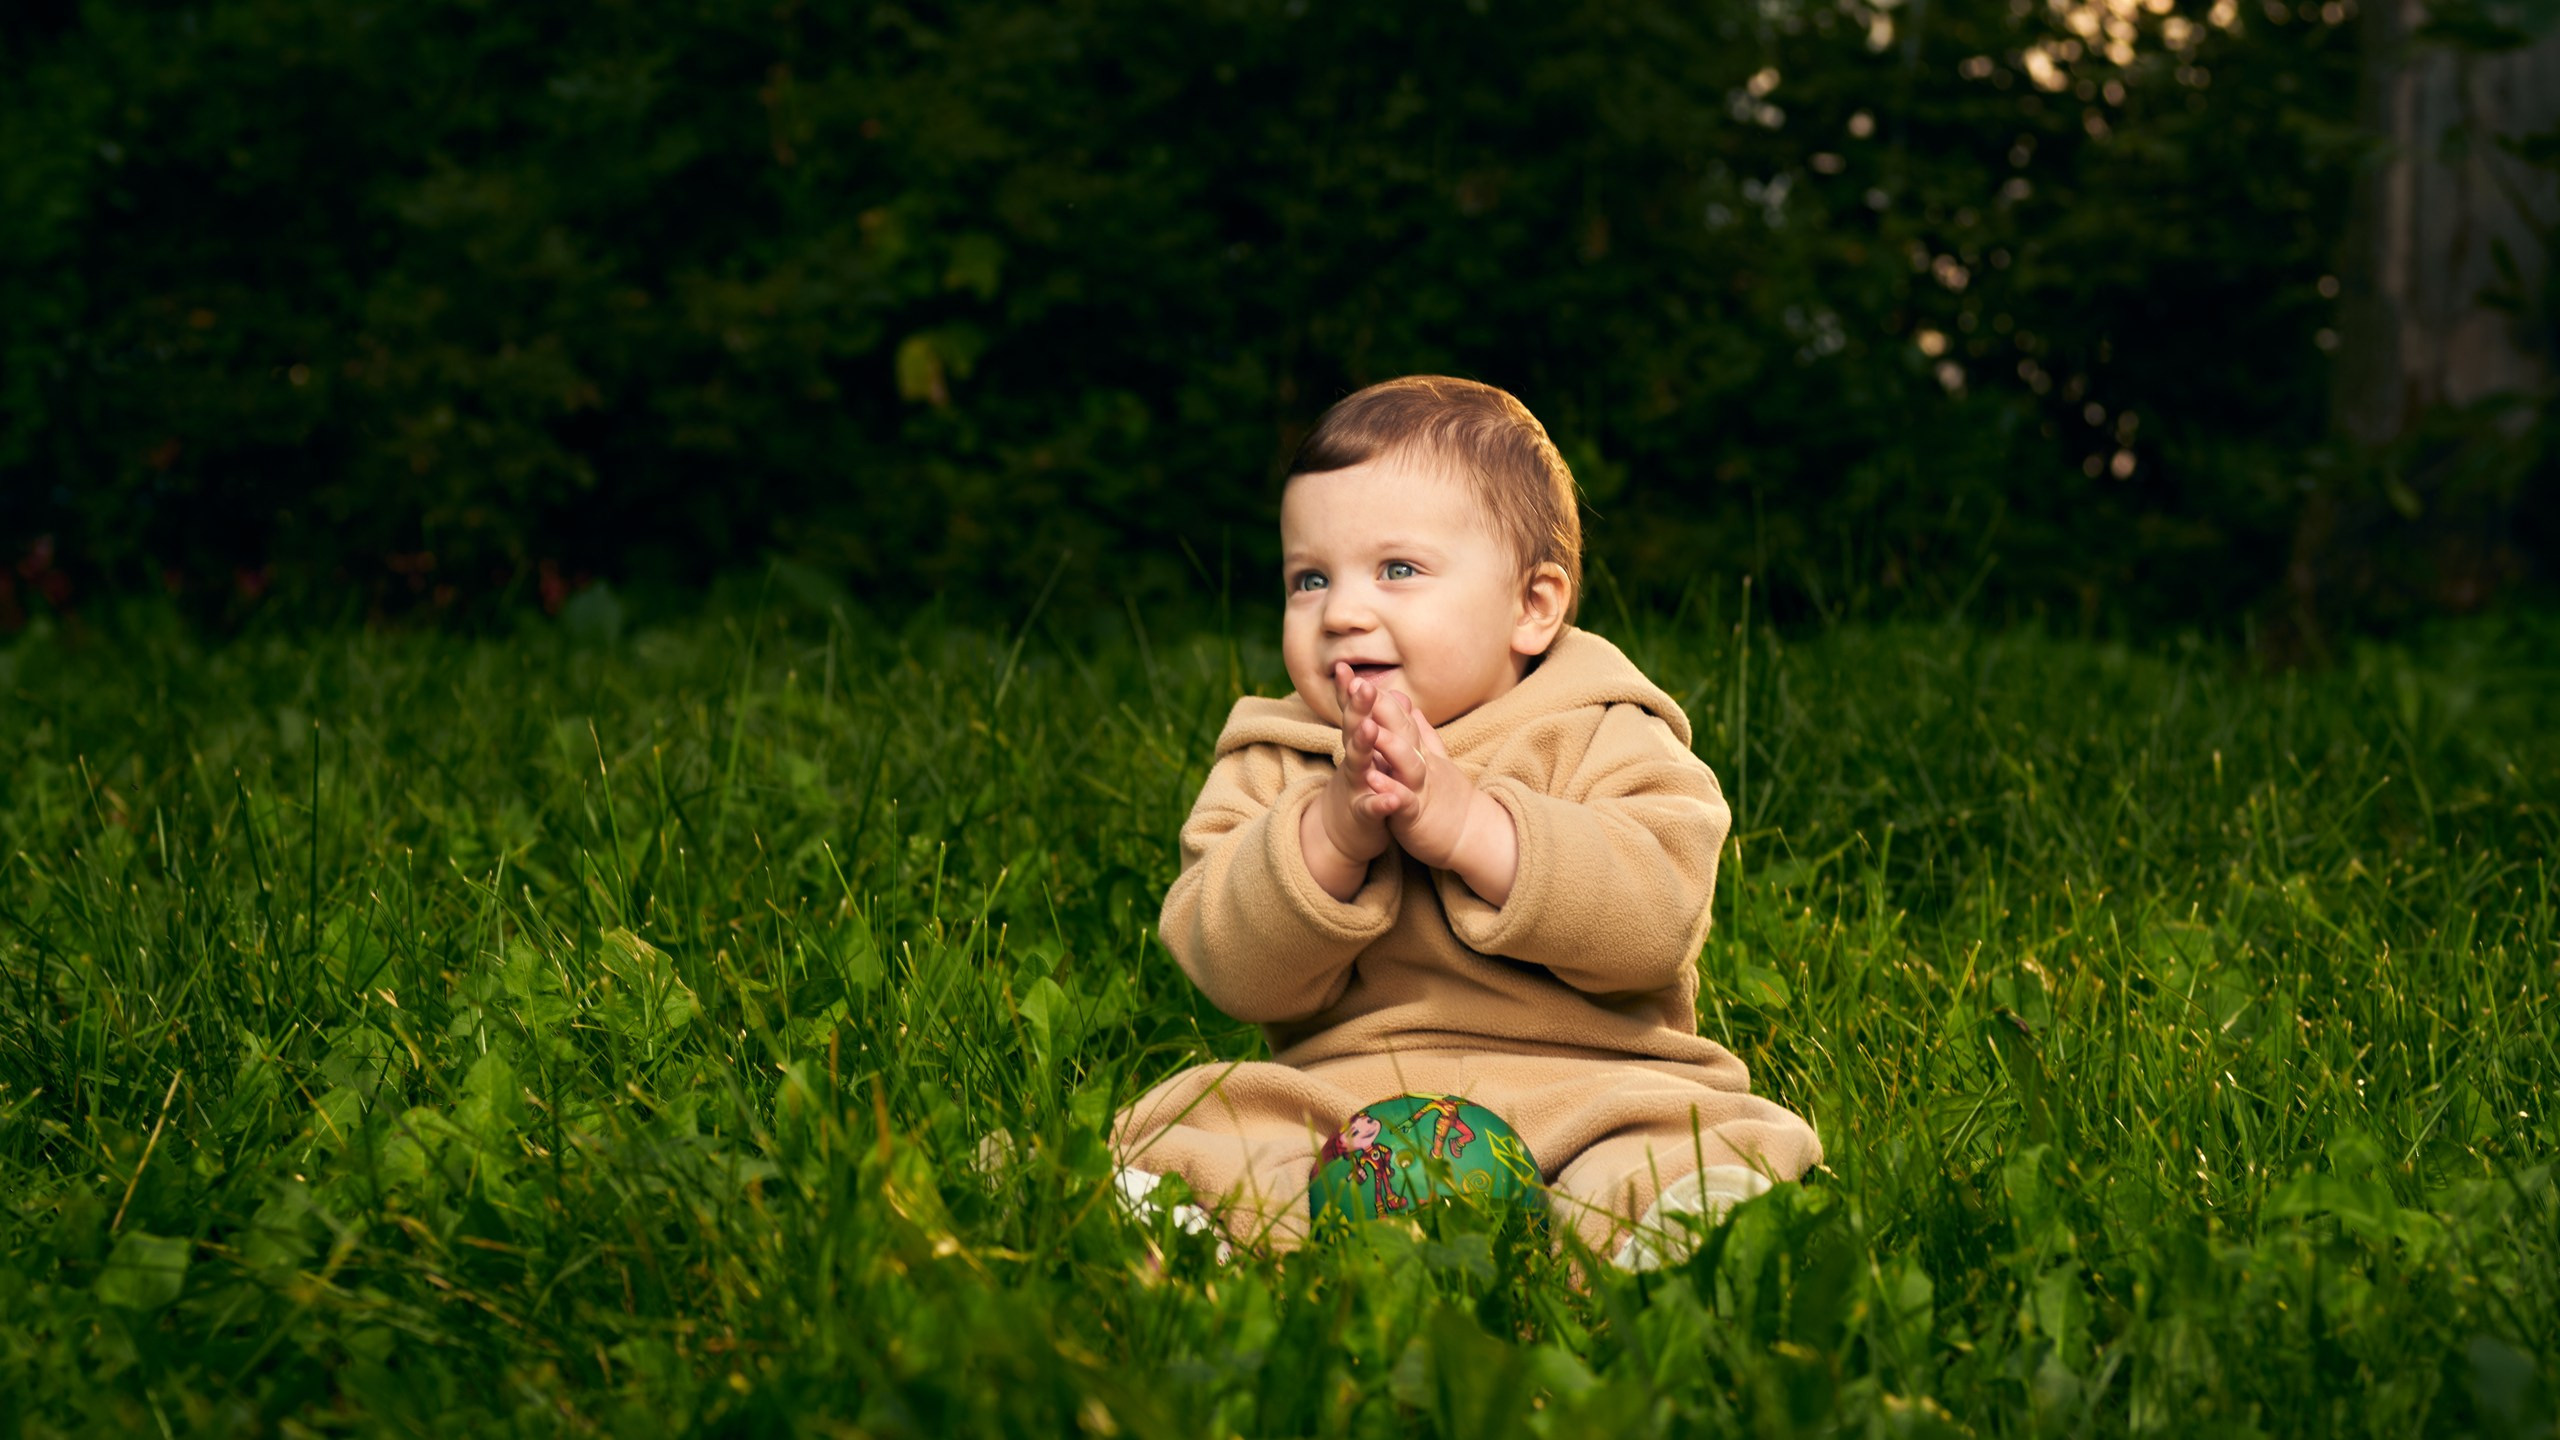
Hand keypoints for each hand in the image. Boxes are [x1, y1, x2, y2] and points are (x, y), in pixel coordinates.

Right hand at [1301, 662, 1396, 898]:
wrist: (1340, 835)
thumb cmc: (1360, 786)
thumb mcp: (1364, 753)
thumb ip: (1370, 722)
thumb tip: (1383, 691)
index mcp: (1359, 747)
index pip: (1354, 713)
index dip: (1350, 691)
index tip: (1345, 667)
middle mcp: (1355, 763)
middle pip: (1354, 731)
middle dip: (1357, 708)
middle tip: (1362, 685)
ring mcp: (1357, 788)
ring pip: (1359, 764)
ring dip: (1364, 746)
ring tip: (1370, 728)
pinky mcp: (1363, 816)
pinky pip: (1372, 808)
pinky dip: (1381, 803)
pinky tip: (1392, 799)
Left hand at [1363, 691, 1519, 904]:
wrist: (1470, 836)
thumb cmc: (1446, 798)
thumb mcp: (1433, 760)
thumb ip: (1420, 731)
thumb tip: (1407, 704)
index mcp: (1419, 752)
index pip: (1399, 718)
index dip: (1378, 697)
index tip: (1354, 674)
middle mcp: (1421, 764)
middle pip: (1403, 730)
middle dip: (1380, 708)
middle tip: (1357, 684)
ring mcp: (1421, 788)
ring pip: (1407, 762)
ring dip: (1388, 744)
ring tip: (1367, 727)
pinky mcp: (1419, 815)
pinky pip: (1405, 801)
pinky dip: (1391, 790)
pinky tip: (1374, 780)